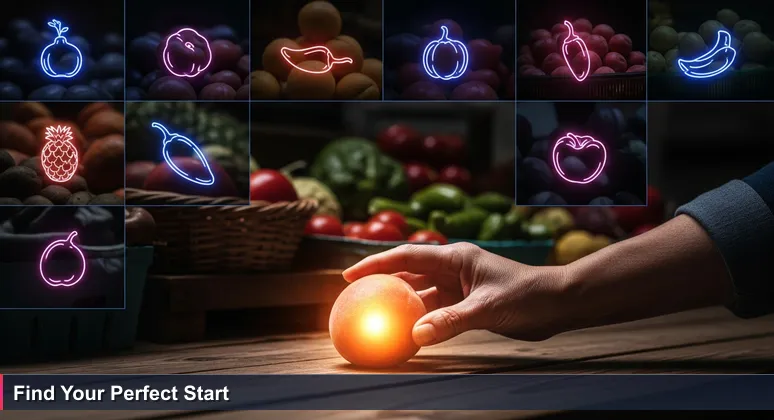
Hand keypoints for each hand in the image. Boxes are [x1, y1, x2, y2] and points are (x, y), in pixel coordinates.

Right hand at [342, 243, 569, 346]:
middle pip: (409, 272)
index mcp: (456, 257)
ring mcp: (460, 285)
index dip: (375, 263)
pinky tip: (407, 334)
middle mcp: (454, 268)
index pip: (407, 256)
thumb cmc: (527, 296)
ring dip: (401, 305)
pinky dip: (421, 321)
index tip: (348, 274)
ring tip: (375, 316)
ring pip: (421, 294)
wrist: (557, 303)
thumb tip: (414, 335)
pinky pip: (436, 311)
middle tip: (354, 296)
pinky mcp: (467, 302)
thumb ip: (451, 321)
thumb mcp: (487, 308)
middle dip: (382, 281)